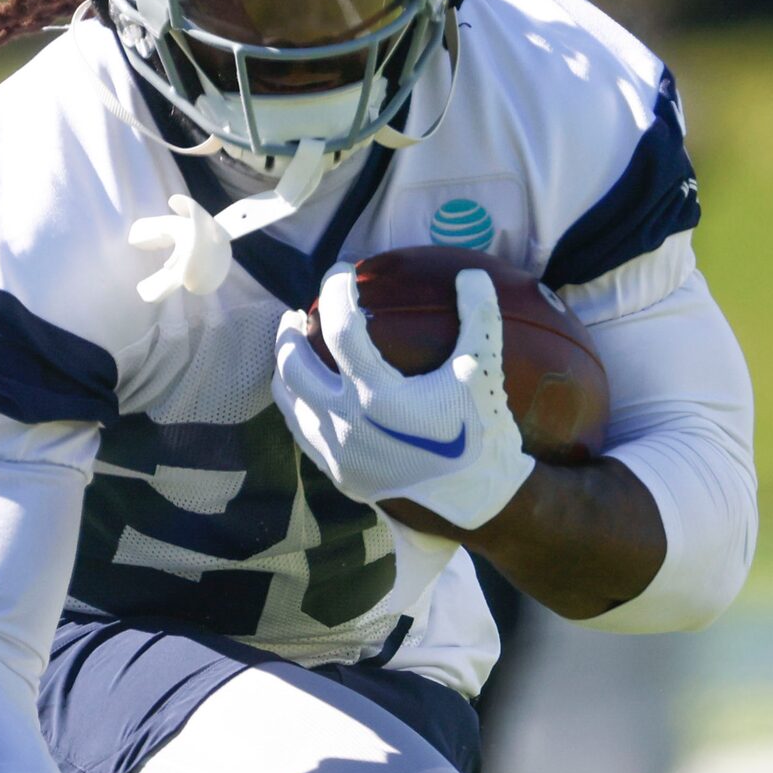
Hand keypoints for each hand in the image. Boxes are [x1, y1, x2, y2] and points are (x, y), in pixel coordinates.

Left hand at [272, 266, 535, 532]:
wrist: (478, 501)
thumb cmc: (482, 433)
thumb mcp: (486, 372)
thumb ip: (479, 318)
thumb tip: (471, 273)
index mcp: (378, 397)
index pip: (342, 329)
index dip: (337, 292)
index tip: (342, 271)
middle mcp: (347, 426)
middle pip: (293, 367)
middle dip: (288, 334)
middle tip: (295, 314)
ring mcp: (338, 454)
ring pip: (289, 403)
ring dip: (286, 370)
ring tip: (294, 349)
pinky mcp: (339, 474)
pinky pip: (303, 432)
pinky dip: (299, 404)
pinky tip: (309, 392)